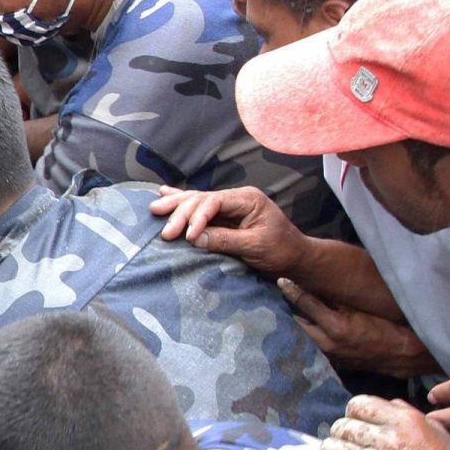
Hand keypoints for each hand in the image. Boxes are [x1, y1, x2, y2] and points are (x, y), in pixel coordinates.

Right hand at [149, 185, 306, 278]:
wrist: (295, 256)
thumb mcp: (255, 246)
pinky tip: (164, 193)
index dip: (197, 217)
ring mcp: (230, 205)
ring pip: (197, 200)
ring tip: (154, 208)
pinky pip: (200, 206)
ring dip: (176, 206)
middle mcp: (237, 197)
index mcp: (248, 199)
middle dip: (181, 213)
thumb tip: (195, 237)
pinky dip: (182, 201)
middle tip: (165, 232)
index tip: (189, 237)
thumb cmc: (281, 250)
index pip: (214, 201)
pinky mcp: (224, 215)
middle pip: (202, 199)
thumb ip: (225, 240)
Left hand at [277, 279, 434, 375]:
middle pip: (297, 323)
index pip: (306, 303)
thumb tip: (319, 283)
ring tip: (284, 310)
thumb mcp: (364, 308)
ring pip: (303, 336)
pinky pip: (312, 345)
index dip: (293, 290)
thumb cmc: (387, 326)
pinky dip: (306, 335)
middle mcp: (327, 344)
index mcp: (336, 327)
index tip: (281, 280)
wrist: (404, 354)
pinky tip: (301, 327)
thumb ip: (340, 297)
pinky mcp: (332, 361)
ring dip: (295, 323)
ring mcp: (328, 355)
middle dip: (288, 309)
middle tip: (276, 296)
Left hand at [323, 394, 449, 449]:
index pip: (357, 404)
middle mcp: (390, 437)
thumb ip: (408, 414)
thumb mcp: (437, 431)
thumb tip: (386, 404)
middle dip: (342, 436)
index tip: (358, 426)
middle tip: (350, 448)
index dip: (353, 415)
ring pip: (331, 449)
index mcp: (406, 419)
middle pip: (340, 426)